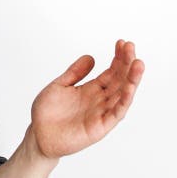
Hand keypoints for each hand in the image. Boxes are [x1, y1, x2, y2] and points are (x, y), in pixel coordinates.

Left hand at [30, 39, 144, 158]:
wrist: (38, 135)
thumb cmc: (47, 112)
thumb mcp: (59, 85)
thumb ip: (75, 73)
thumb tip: (91, 57)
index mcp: (92, 89)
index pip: (111, 71)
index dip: (118, 58)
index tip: (122, 42)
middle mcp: (100, 100)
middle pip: (119, 80)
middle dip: (127, 63)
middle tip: (131, 46)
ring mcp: (102, 112)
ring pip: (122, 95)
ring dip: (131, 80)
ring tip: (138, 64)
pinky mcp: (100, 127)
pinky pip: (116, 113)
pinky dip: (124, 100)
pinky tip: (129, 87)